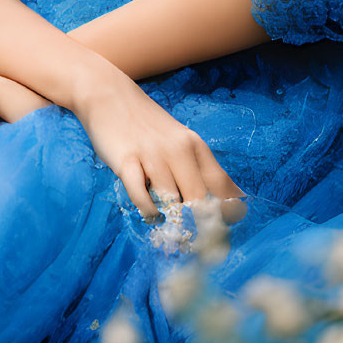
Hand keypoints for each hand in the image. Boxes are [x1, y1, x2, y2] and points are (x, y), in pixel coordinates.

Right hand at [72, 67, 247, 225]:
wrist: (108, 95)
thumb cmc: (147, 126)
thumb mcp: (180, 141)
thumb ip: (201, 169)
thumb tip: (234, 200)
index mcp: (195, 146)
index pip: (222, 187)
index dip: (227, 216)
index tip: (224, 235)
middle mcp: (178, 150)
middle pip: (200, 199)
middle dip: (202, 229)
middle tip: (198, 247)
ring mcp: (152, 155)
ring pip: (172, 201)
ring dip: (173, 224)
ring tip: (172, 235)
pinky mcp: (126, 160)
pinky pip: (141, 195)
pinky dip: (148, 211)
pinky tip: (151, 214)